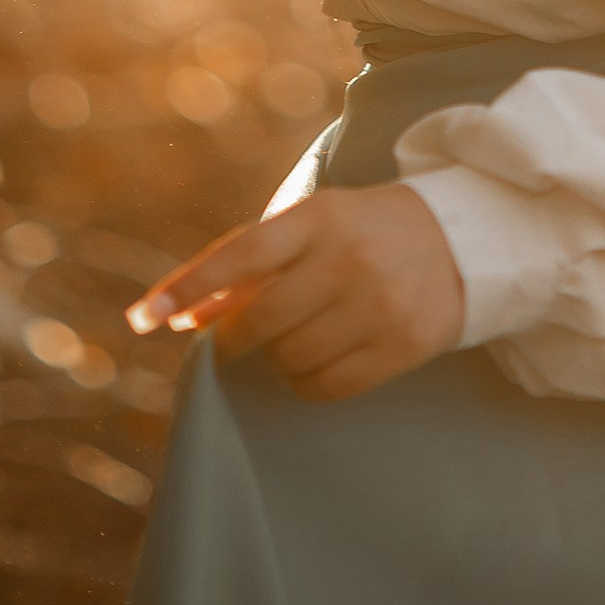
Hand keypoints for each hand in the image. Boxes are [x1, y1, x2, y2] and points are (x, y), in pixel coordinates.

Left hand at [128, 183, 464, 401]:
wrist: (461, 238)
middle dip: (235, 338)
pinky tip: (318, 361)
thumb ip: (252, 264)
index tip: (143, 318)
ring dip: (277, 358)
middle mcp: (349, 258)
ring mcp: (379, 304)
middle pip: (260, 322)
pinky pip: (326, 388)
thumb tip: (186, 317)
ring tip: (296, 338)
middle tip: (235, 339)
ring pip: (290, 359)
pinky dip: (307, 383)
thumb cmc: (364, 230)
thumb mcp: (313, 223)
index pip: (240, 256)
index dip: (187, 288)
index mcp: (321, 217)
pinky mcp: (402, 345)